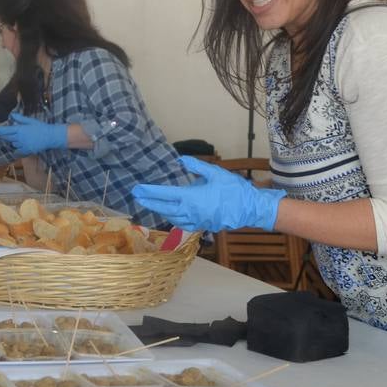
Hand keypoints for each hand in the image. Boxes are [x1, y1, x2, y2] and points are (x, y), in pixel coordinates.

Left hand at [0, 112, 68, 156]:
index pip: (6, 130)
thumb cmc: (41, 127)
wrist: (50, 137)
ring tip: (14, 138)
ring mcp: (23, 145)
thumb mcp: (30, 121)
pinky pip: (18, 150)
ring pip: (13, 144)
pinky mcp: (27, 150)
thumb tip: (12, 115)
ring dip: (12, 141)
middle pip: (7, 138)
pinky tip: (19, 146)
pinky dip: (17, 148)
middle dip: (2, 136)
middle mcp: (20, 138)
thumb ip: (20, 119)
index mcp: (20, 129)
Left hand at [131, 156, 285, 231]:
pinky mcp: (203, 226)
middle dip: (149, 203)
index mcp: (191, 197)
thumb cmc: (233, 190)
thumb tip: (182, 160)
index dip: (150, 192)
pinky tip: (173, 215)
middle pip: (164, 208)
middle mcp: (190, 211)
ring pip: (172, 218)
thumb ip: (196, 167)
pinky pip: (184, 224)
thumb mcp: (215, 173)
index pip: (164, 195)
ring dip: (161, 211)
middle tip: (137, 198)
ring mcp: (196, 221)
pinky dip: (175, 219)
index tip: (138, 190)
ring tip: (152, 205)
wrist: (250, 209)